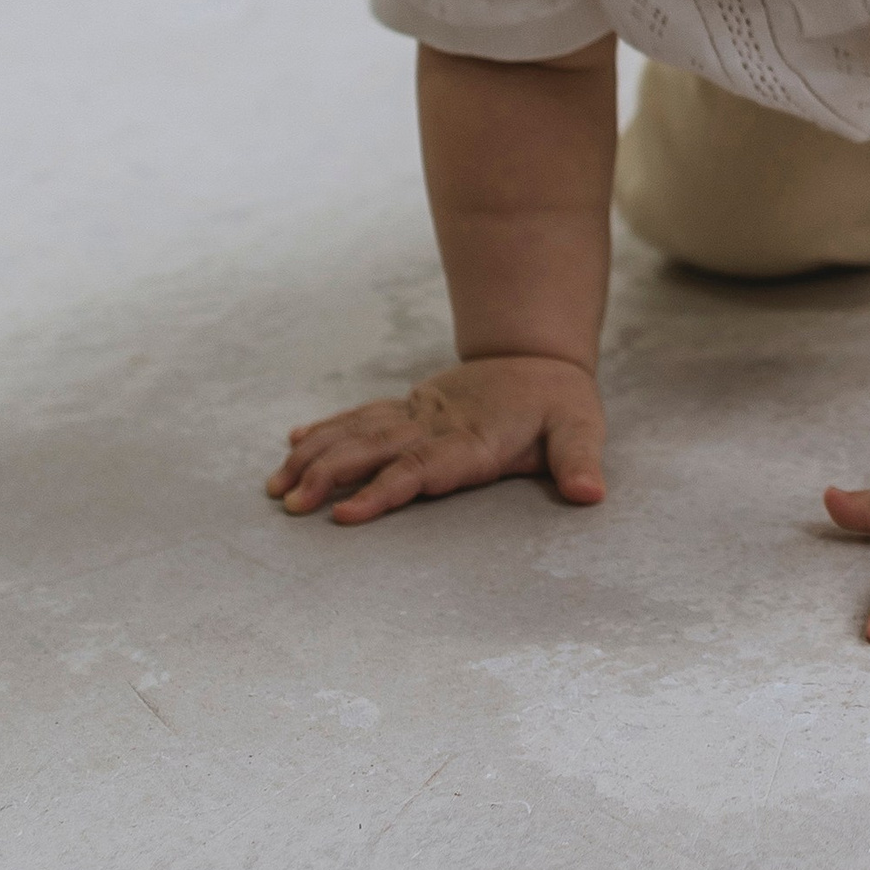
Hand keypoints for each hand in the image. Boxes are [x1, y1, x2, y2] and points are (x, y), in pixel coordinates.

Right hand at [265, 355, 605, 525]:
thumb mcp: (580, 426)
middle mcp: (436, 424)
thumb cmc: (560, 402)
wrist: (540, 355)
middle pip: (374, 449)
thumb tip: (592, 493)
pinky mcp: (410, 405)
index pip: (420, 469)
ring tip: (277, 485)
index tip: (345, 514)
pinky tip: (296, 440)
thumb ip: (578, 460)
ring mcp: (418, 412)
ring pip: (358, 432)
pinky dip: (329, 427)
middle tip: (290, 504)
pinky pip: (363, 414)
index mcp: (473, 439)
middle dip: (329, 475)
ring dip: (317, 455)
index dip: (383, 491)